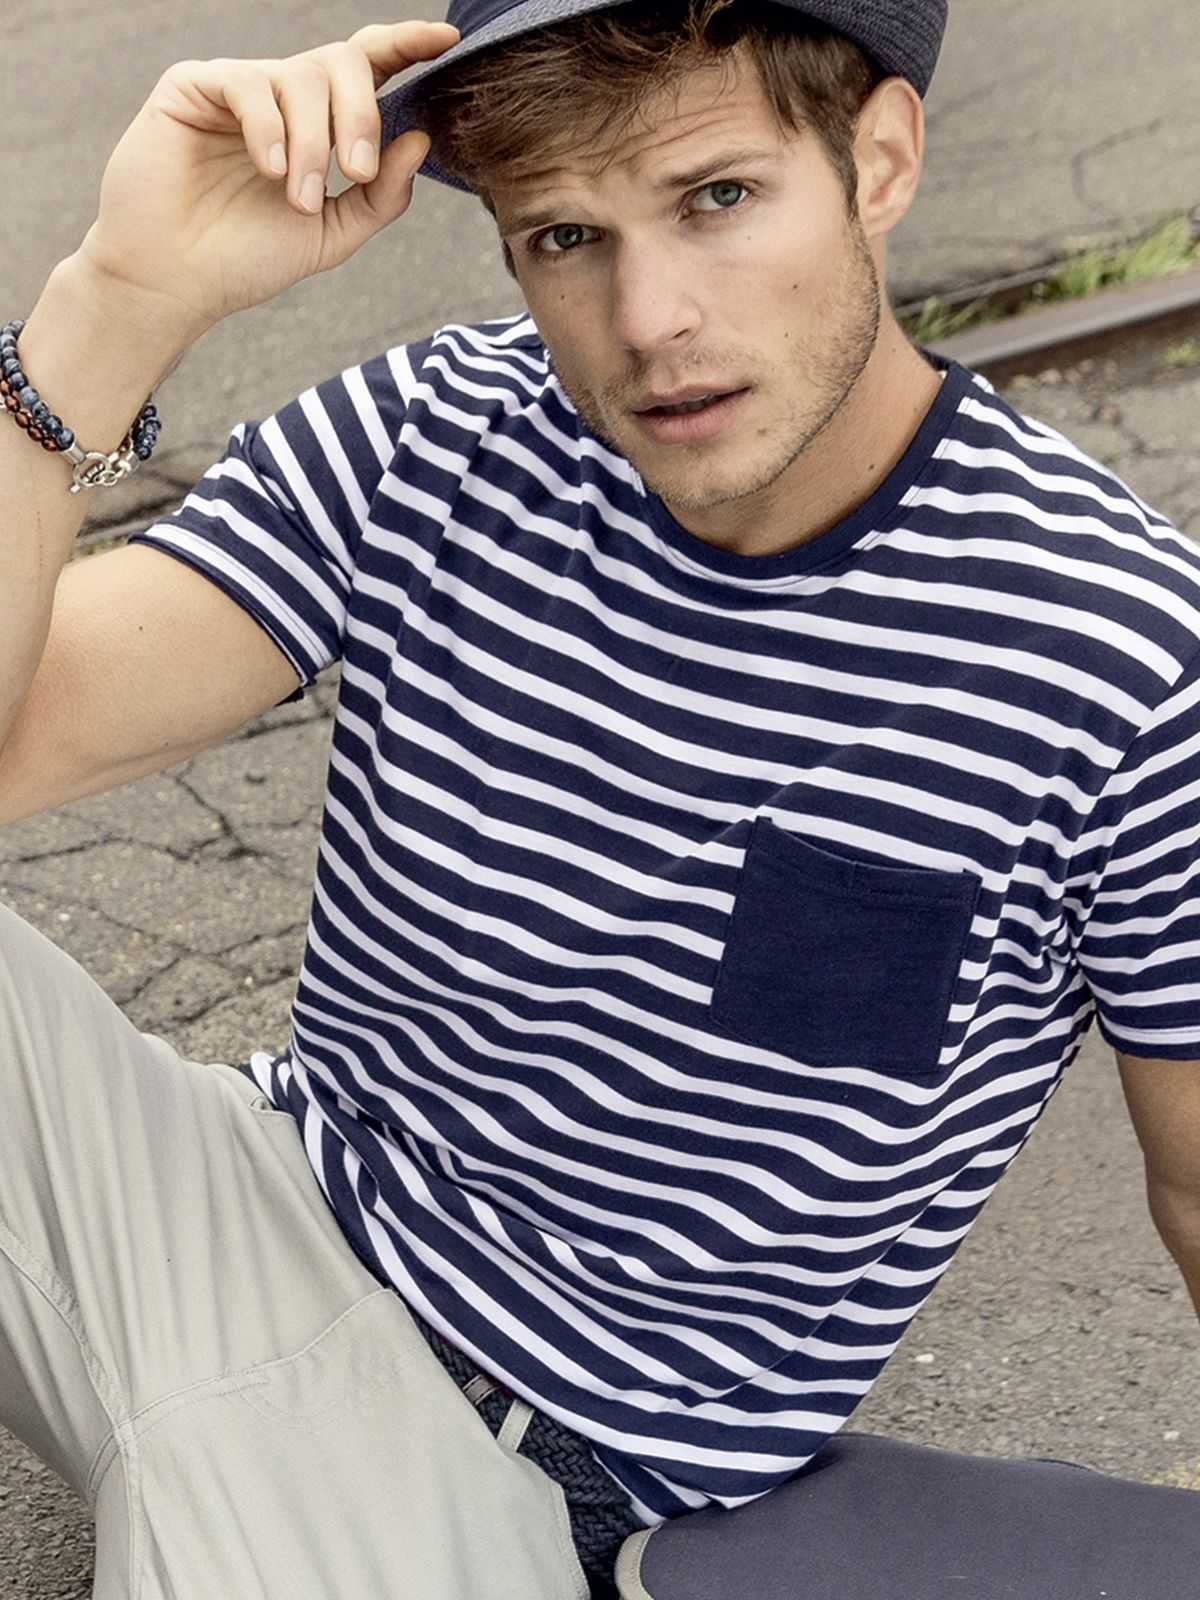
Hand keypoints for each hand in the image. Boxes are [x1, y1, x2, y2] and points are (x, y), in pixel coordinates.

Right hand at [74, 20, 459, 339]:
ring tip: (297, 199)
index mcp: (318, 124)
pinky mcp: (193, 86)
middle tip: (357, 172)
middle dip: (362, 114)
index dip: (406, 45)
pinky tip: (268, 170)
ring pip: (302, 77)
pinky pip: (250, 84)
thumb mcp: (332, 234)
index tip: (446, 40)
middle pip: (343, 62)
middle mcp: (282, 97)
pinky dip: (270, 129)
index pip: (367, 67)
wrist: (176, 282)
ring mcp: (239, 87)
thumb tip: (421, 139)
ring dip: (313, 144)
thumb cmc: (247, 259)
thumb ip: (382, 195)